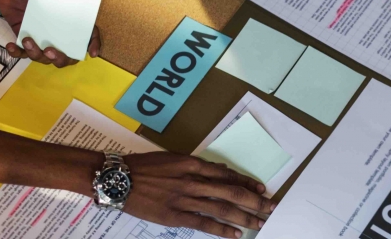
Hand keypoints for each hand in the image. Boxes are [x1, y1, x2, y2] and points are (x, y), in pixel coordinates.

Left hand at [0, 0, 99, 66]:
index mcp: (68, 11)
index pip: (87, 30)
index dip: (92, 42)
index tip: (91, 52)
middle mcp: (56, 25)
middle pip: (66, 51)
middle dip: (61, 58)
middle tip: (50, 51)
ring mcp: (39, 31)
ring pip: (44, 55)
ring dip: (36, 55)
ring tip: (27, 41)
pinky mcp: (22, 33)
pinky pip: (22, 51)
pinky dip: (17, 53)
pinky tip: (12, 45)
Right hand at [121, 152, 274, 235]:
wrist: (119, 179)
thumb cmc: (145, 166)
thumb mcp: (174, 158)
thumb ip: (197, 165)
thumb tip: (219, 171)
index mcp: (193, 164)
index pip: (228, 175)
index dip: (247, 182)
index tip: (262, 189)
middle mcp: (194, 181)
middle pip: (232, 192)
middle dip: (254, 201)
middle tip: (271, 208)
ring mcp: (185, 199)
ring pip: (222, 208)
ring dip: (245, 217)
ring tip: (260, 223)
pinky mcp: (175, 216)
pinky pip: (204, 223)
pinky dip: (221, 229)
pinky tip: (235, 234)